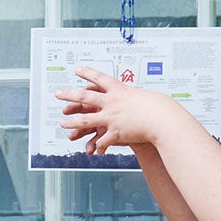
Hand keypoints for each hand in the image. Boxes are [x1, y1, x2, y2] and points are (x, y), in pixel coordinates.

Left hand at [55, 67, 173, 155]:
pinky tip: (93, 151)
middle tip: (58, 93)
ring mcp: (111, 117)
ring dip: (72, 123)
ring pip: (86, 120)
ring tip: (62, 123)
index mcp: (118, 90)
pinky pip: (102, 141)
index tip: (77, 70)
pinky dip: (98, 147)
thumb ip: (131, 97)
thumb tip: (130, 97)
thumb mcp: (142, 97)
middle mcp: (111, 102)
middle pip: (85, 97)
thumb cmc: (157, 107)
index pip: (99, 78)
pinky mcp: (115, 132)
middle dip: (69, 95)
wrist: (162, 119)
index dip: (87, 73)